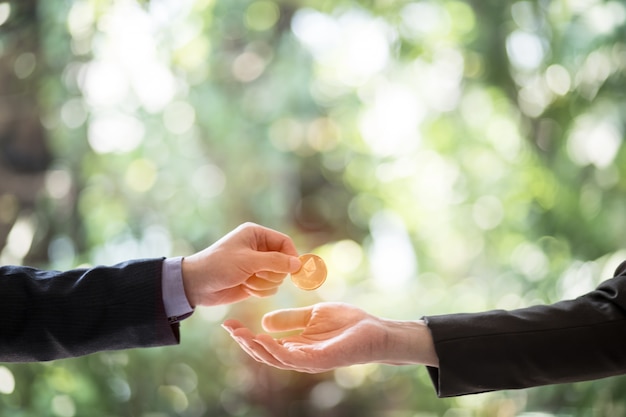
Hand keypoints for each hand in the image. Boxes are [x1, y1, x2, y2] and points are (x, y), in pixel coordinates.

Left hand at [182, 222, 300, 306]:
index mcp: (256, 234)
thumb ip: (275, 262)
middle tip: (258, 275)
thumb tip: (298, 264)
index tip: (295, 271)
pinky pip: (270, 287)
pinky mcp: (254, 280)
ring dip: (264, 283)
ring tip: (247, 281)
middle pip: (284, 261)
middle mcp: (258, 248)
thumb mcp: (248, 261)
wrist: (196, 285)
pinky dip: (260, 290)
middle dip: (272, 273)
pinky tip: (245, 287)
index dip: (291, 256)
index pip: (284, 242)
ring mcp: (257, 265)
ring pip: (277, 277)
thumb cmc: (219, 266)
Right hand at [222, 302, 438, 372]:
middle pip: (264, 354)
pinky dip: (274, 349)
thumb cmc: (349, 323)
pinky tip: (261, 338)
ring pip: (274, 359)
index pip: (265, 345)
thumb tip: (263, 321)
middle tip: (227, 327)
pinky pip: (291, 358)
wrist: (376, 330)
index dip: (246, 336)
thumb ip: (290, 319)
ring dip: (254, 346)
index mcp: (297, 346)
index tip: (229, 322)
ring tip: (239, 333)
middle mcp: (299, 357)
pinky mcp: (318, 361)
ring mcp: (308, 361)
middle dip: (244, 342)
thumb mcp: (313, 315)